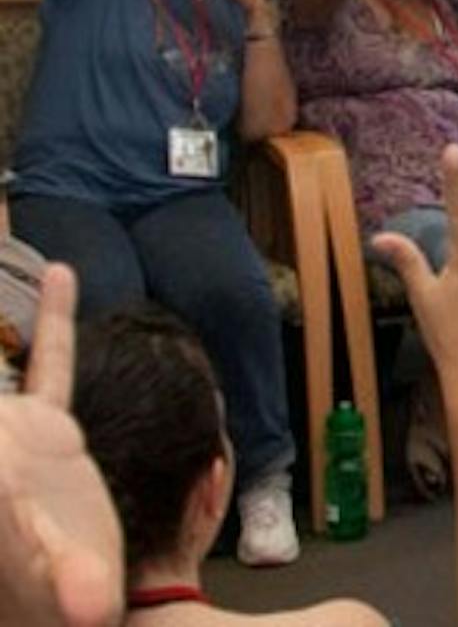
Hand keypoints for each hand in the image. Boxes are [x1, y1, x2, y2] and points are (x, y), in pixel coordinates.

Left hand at [0, 265, 123, 626]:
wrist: (73, 615)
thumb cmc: (61, 605)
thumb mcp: (70, 594)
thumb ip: (75, 589)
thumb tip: (91, 607)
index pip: (5, 403)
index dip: (11, 342)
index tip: (11, 271)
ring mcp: (17, 432)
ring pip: (6, 358)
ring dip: (4, 318)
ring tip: (2, 227)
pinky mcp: (49, 431)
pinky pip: (52, 362)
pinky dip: (59, 318)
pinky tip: (66, 275)